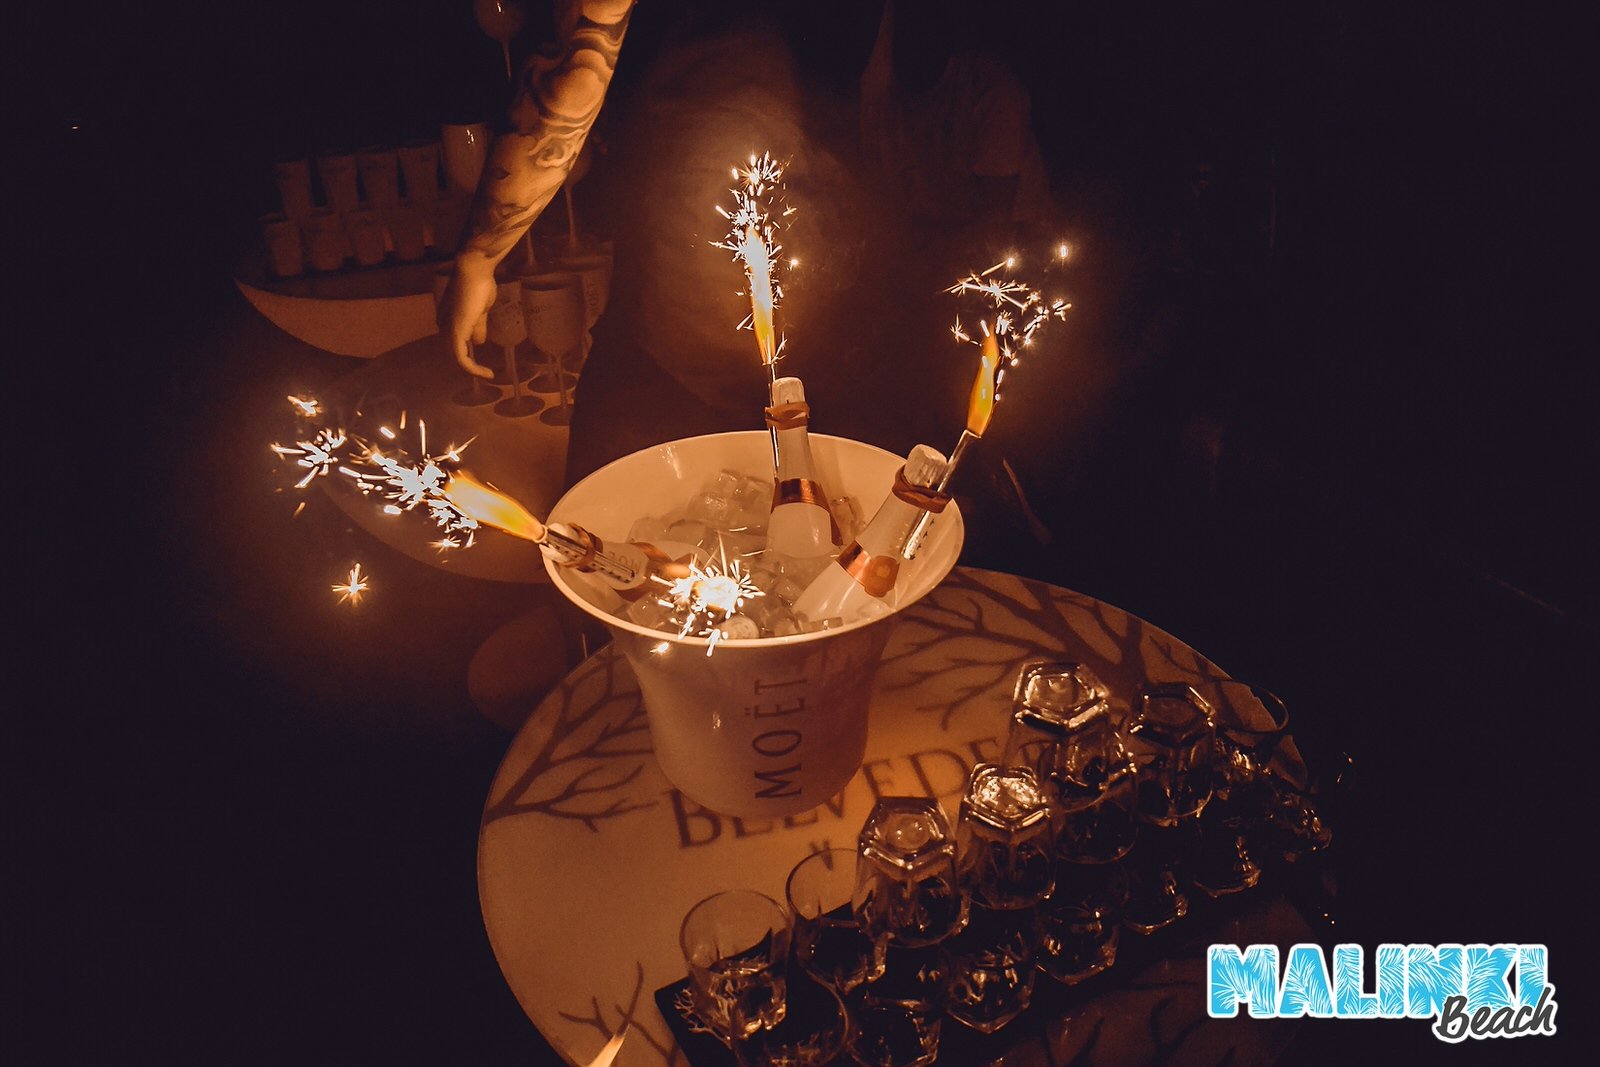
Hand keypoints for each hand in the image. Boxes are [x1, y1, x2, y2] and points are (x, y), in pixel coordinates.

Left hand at [438, 254, 495, 377]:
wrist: (475, 271)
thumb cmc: (479, 285)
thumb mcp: (480, 311)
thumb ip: (478, 327)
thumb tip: (479, 343)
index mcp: (447, 320)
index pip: (453, 343)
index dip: (466, 355)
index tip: (483, 361)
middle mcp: (443, 326)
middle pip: (453, 353)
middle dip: (469, 365)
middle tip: (485, 372)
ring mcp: (448, 329)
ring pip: (456, 358)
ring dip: (472, 369)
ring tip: (487, 374)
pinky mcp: (456, 332)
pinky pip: (462, 358)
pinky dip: (473, 368)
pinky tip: (486, 372)